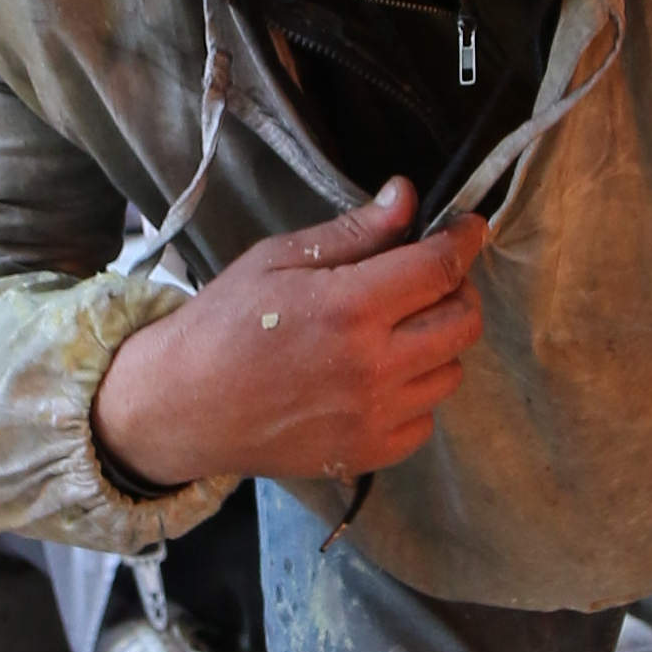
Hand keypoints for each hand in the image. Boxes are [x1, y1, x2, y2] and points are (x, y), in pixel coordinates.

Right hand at [91, 178, 489, 493]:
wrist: (183, 406)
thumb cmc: (223, 324)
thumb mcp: (278, 260)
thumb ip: (353, 232)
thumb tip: (407, 198)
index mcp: (350, 308)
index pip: (441, 268)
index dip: (464, 240)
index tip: (468, 227)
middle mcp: (373, 366)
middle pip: (463, 322)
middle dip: (457, 290)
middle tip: (427, 279)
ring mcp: (374, 416)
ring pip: (451, 371)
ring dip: (437, 344)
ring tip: (397, 331)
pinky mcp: (367, 454)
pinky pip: (426, 420)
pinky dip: (415, 395)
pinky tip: (379, 377)